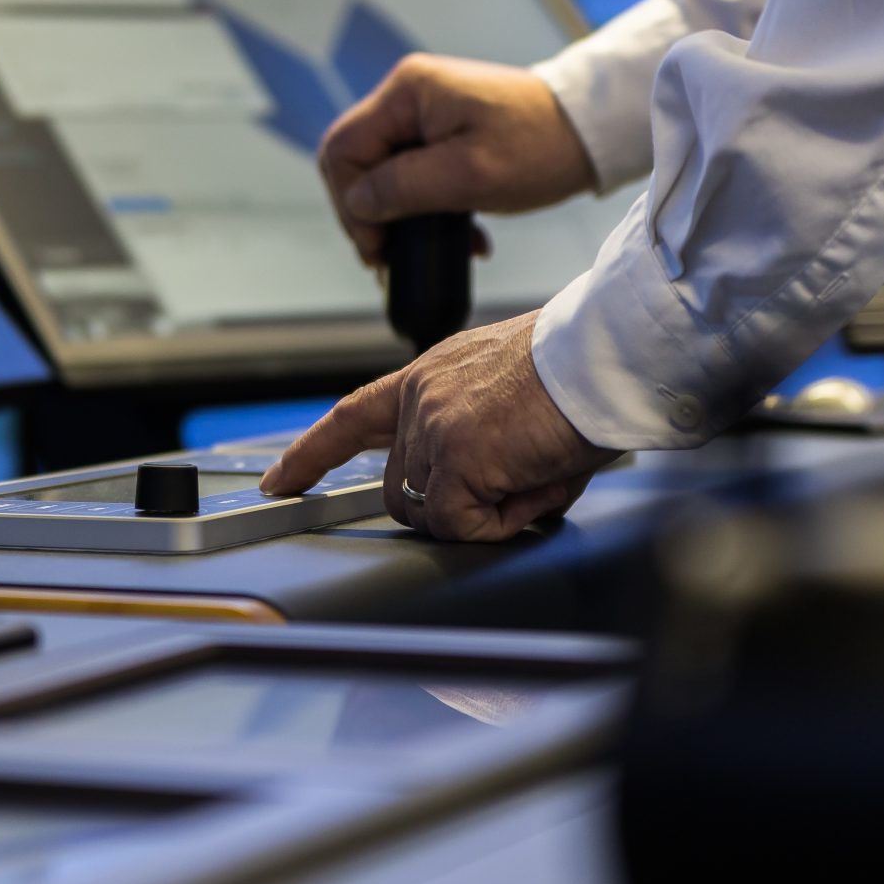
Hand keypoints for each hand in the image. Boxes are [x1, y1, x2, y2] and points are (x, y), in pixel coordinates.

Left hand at [260, 313, 619, 540]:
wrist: (605, 357)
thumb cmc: (578, 375)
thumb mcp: (506, 394)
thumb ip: (474, 436)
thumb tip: (485, 494)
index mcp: (429, 375)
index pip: (352, 416)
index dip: (311, 454)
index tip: (278, 482)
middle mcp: (419, 398)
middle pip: (403, 490)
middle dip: (451, 506)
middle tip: (519, 485)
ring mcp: (431, 428)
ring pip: (435, 513)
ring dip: (488, 511)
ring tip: (537, 472)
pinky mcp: (454, 458)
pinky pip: (463, 525)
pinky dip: (503, 522)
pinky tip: (534, 485)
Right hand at [320, 54, 597, 267]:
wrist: (590, 133)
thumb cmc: (538, 148)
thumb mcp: (468, 175)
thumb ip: (404, 188)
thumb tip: (358, 205)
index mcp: (407, 92)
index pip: (344, 149)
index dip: (349, 204)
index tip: (377, 248)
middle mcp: (409, 95)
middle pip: (357, 160)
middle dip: (368, 214)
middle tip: (390, 258)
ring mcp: (426, 112)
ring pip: (383, 171)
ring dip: (397, 216)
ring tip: (422, 254)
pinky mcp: (444, 131)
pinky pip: (412, 172)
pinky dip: (424, 208)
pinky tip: (459, 238)